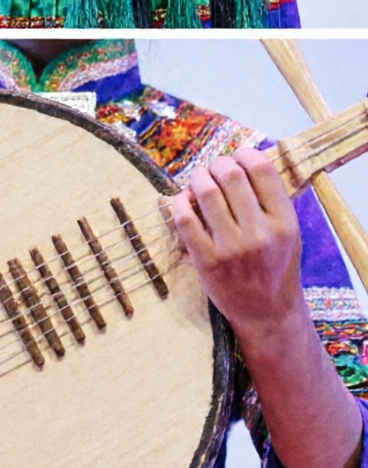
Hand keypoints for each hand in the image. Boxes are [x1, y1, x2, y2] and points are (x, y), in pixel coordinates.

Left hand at [169, 145, 303, 346]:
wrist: (268, 314)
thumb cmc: (275, 267)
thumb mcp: (287, 234)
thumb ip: (270, 200)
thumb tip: (242, 158)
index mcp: (285, 223)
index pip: (262, 170)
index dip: (244, 154)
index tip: (237, 157)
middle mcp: (260, 234)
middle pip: (230, 174)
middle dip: (217, 164)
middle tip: (215, 169)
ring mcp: (231, 248)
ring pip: (205, 190)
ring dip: (197, 177)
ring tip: (200, 181)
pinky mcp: (206, 260)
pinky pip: (183, 216)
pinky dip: (180, 200)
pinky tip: (185, 200)